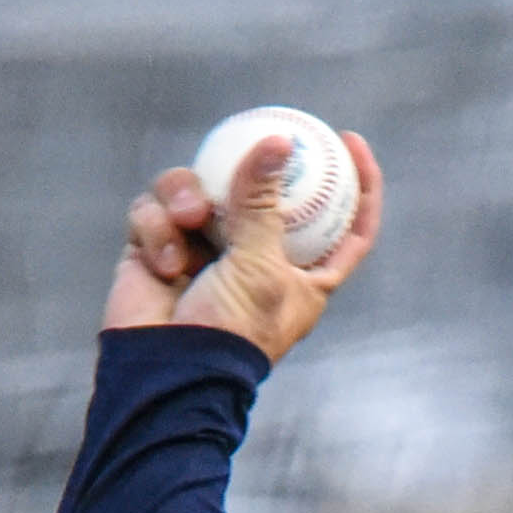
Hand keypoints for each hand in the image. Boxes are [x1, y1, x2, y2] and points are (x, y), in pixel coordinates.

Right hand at [102, 128, 384, 362]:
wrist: (164, 374)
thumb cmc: (229, 331)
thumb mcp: (259, 265)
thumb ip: (264, 202)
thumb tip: (277, 142)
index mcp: (304, 273)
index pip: (347, 225)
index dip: (359, 184)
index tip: (351, 141)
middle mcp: (257, 257)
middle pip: (260, 191)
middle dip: (249, 170)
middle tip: (255, 138)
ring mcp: (204, 249)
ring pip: (195, 188)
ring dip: (188, 195)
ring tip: (190, 218)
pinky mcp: (157, 248)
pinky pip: (154, 212)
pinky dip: (157, 230)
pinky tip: (163, 261)